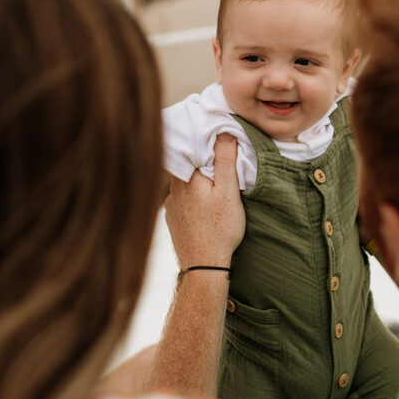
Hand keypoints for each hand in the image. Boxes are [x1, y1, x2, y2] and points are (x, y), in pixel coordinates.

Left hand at [165, 133, 244, 270]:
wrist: (203, 267)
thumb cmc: (219, 229)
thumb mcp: (228, 192)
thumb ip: (225, 160)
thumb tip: (224, 131)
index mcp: (186, 177)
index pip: (195, 149)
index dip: (208, 143)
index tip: (221, 141)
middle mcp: (173, 188)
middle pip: (190, 165)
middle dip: (205, 162)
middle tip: (222, 164)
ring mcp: (170, 204)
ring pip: (186, 183)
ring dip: (199, 181)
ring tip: (215, 186)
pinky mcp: (172, 218)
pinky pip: (183, 199)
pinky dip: (194, 197)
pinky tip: (205, 205)